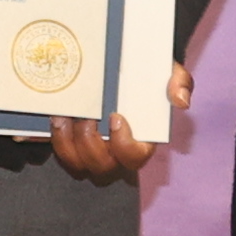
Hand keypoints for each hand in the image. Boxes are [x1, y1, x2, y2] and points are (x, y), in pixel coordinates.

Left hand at [50, 62, 192, 186]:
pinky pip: (61, 154)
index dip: (123, 145)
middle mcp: (116, 154)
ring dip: (67, 144)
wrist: (126, 69)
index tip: (115, 117)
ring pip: (78, 165)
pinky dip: (55, 139)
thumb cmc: (149, 77)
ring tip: (63, 117)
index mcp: (142, 142)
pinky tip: (55, 117)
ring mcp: (93, 152)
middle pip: (102, 167)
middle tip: (86, 117)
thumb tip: (180, 100)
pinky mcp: (73, 146)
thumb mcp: (169, 73)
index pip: (135, 158)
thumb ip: (179, 83)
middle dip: (90, 144)